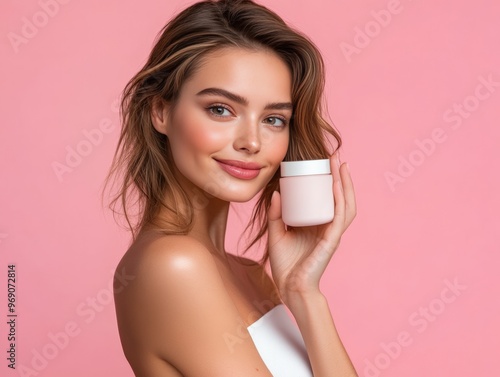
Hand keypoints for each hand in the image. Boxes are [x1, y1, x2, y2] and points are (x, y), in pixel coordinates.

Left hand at [267, 152, 355, 302]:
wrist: (290, 287)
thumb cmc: (285, 264)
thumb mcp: (276, 232)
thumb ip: (275, 214)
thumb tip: (276, 192)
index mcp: (317, 224)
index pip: (327, 198)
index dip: (328, 180)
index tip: (323, 161)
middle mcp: (328, 226)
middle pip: (339, 197)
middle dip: (340, 176)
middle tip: (334, 156)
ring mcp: (332, 233)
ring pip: (345, 203)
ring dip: (345, 183)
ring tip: (341, 165)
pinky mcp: (332, 240)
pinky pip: (340, 216)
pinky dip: (341, 199)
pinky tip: (338, 185)